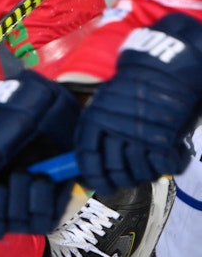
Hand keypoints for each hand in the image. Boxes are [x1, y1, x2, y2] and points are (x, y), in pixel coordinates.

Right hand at [0, 70, 79, 246]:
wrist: (59, 106)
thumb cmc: (18, 116)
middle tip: (1, 186)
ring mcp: (26, 201)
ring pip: (20, 226)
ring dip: (23, 200)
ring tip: (27, 172)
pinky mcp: (52, 202)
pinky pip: (46, 220)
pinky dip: (45, 200)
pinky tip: (44, 178)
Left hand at [77, 13, 201, 194]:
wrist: (165, 69)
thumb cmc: (135, 87)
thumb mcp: (106, 103)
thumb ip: (99, 130)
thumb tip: (93, 163)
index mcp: (94, 120)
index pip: (88, 158)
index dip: (94, 177)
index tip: (102, 187)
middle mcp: (114, 129)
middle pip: (114, 169)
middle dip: (121, 180)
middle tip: (127, 182)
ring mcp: (140, 136)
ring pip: (139, 171)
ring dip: (144, 175)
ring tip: (148, 170)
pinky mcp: (165, 139)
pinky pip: (164, 166)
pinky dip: (168, 167)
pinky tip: (169, 161)